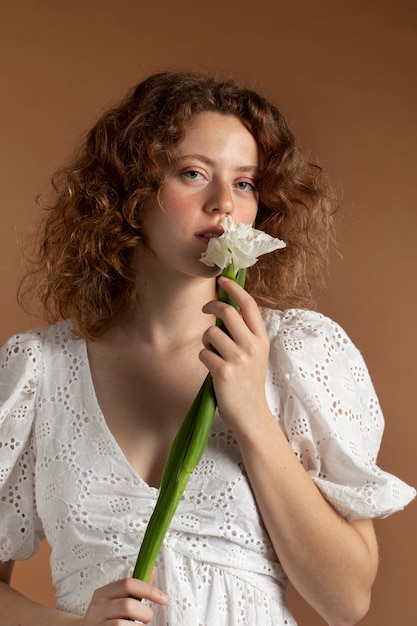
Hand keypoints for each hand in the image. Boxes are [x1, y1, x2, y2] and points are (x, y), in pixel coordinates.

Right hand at [80, 575, 168, 624]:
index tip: (164, 599)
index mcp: (103, 593)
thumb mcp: (116, 600)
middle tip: (147, 619)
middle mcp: (97, 607)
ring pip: (122, 624)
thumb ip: (134, 588)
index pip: (128, 584)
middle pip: (128, 605)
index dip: (149, 590)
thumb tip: (152, 570)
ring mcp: (96, 623)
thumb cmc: (106, 616)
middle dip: (145, 613)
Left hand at [200, 276, 270, 432]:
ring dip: (206, 339)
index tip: (222, 279)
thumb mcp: (255, 353)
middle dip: (211, 306)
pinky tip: (212, 368)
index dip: (233, 288)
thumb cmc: (249, 381)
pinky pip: (203, 352)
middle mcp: (252, 346)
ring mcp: (238, 359)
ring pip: (211, 332)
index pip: (248, 304)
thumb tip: (225, 308)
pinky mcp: (223, 372)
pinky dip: (204, 357)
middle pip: (227, 312)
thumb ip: (244, 333)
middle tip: (205, 310)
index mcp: (261, 338)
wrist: (251, 414)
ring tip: (212, 351)